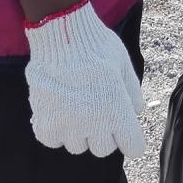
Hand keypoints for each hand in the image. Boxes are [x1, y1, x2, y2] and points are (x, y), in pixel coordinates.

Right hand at [24, 2, 145, 157]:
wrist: (62, 34)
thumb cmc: (97, 47)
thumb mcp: (124, 66)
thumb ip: (132, 93)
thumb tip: (137, 110)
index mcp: (117, 111)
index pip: (133, 147)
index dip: (131, 139)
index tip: (125, 131)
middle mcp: (93, 123)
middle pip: (103, 149)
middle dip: (103, 134)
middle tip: (97, 113)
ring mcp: (67, 125)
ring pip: (77, 146)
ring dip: (78, 132)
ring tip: (75, 108)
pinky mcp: (45, 122)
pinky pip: (52, 140)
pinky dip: (55, 130)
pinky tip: (58, 112)